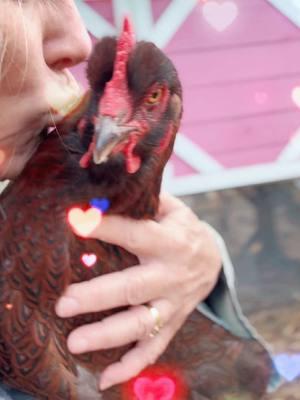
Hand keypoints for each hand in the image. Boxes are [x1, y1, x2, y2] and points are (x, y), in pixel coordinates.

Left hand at [55, 193, 221, 389]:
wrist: (214, 258)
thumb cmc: (183, 229)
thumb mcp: (173, 209)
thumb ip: (145, 202)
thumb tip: (104, 194)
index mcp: (170, 241)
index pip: (134, 234)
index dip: (107, 227)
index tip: (77, 221)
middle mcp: (171, 275)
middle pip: (134, 288)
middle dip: (99, 296)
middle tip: (64, 303)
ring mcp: (174, 303)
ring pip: (142, 324)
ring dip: (109, 335)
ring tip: (75, 342)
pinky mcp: (173, 321)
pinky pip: (154, 348)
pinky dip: (132, 365)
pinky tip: (105, 379)